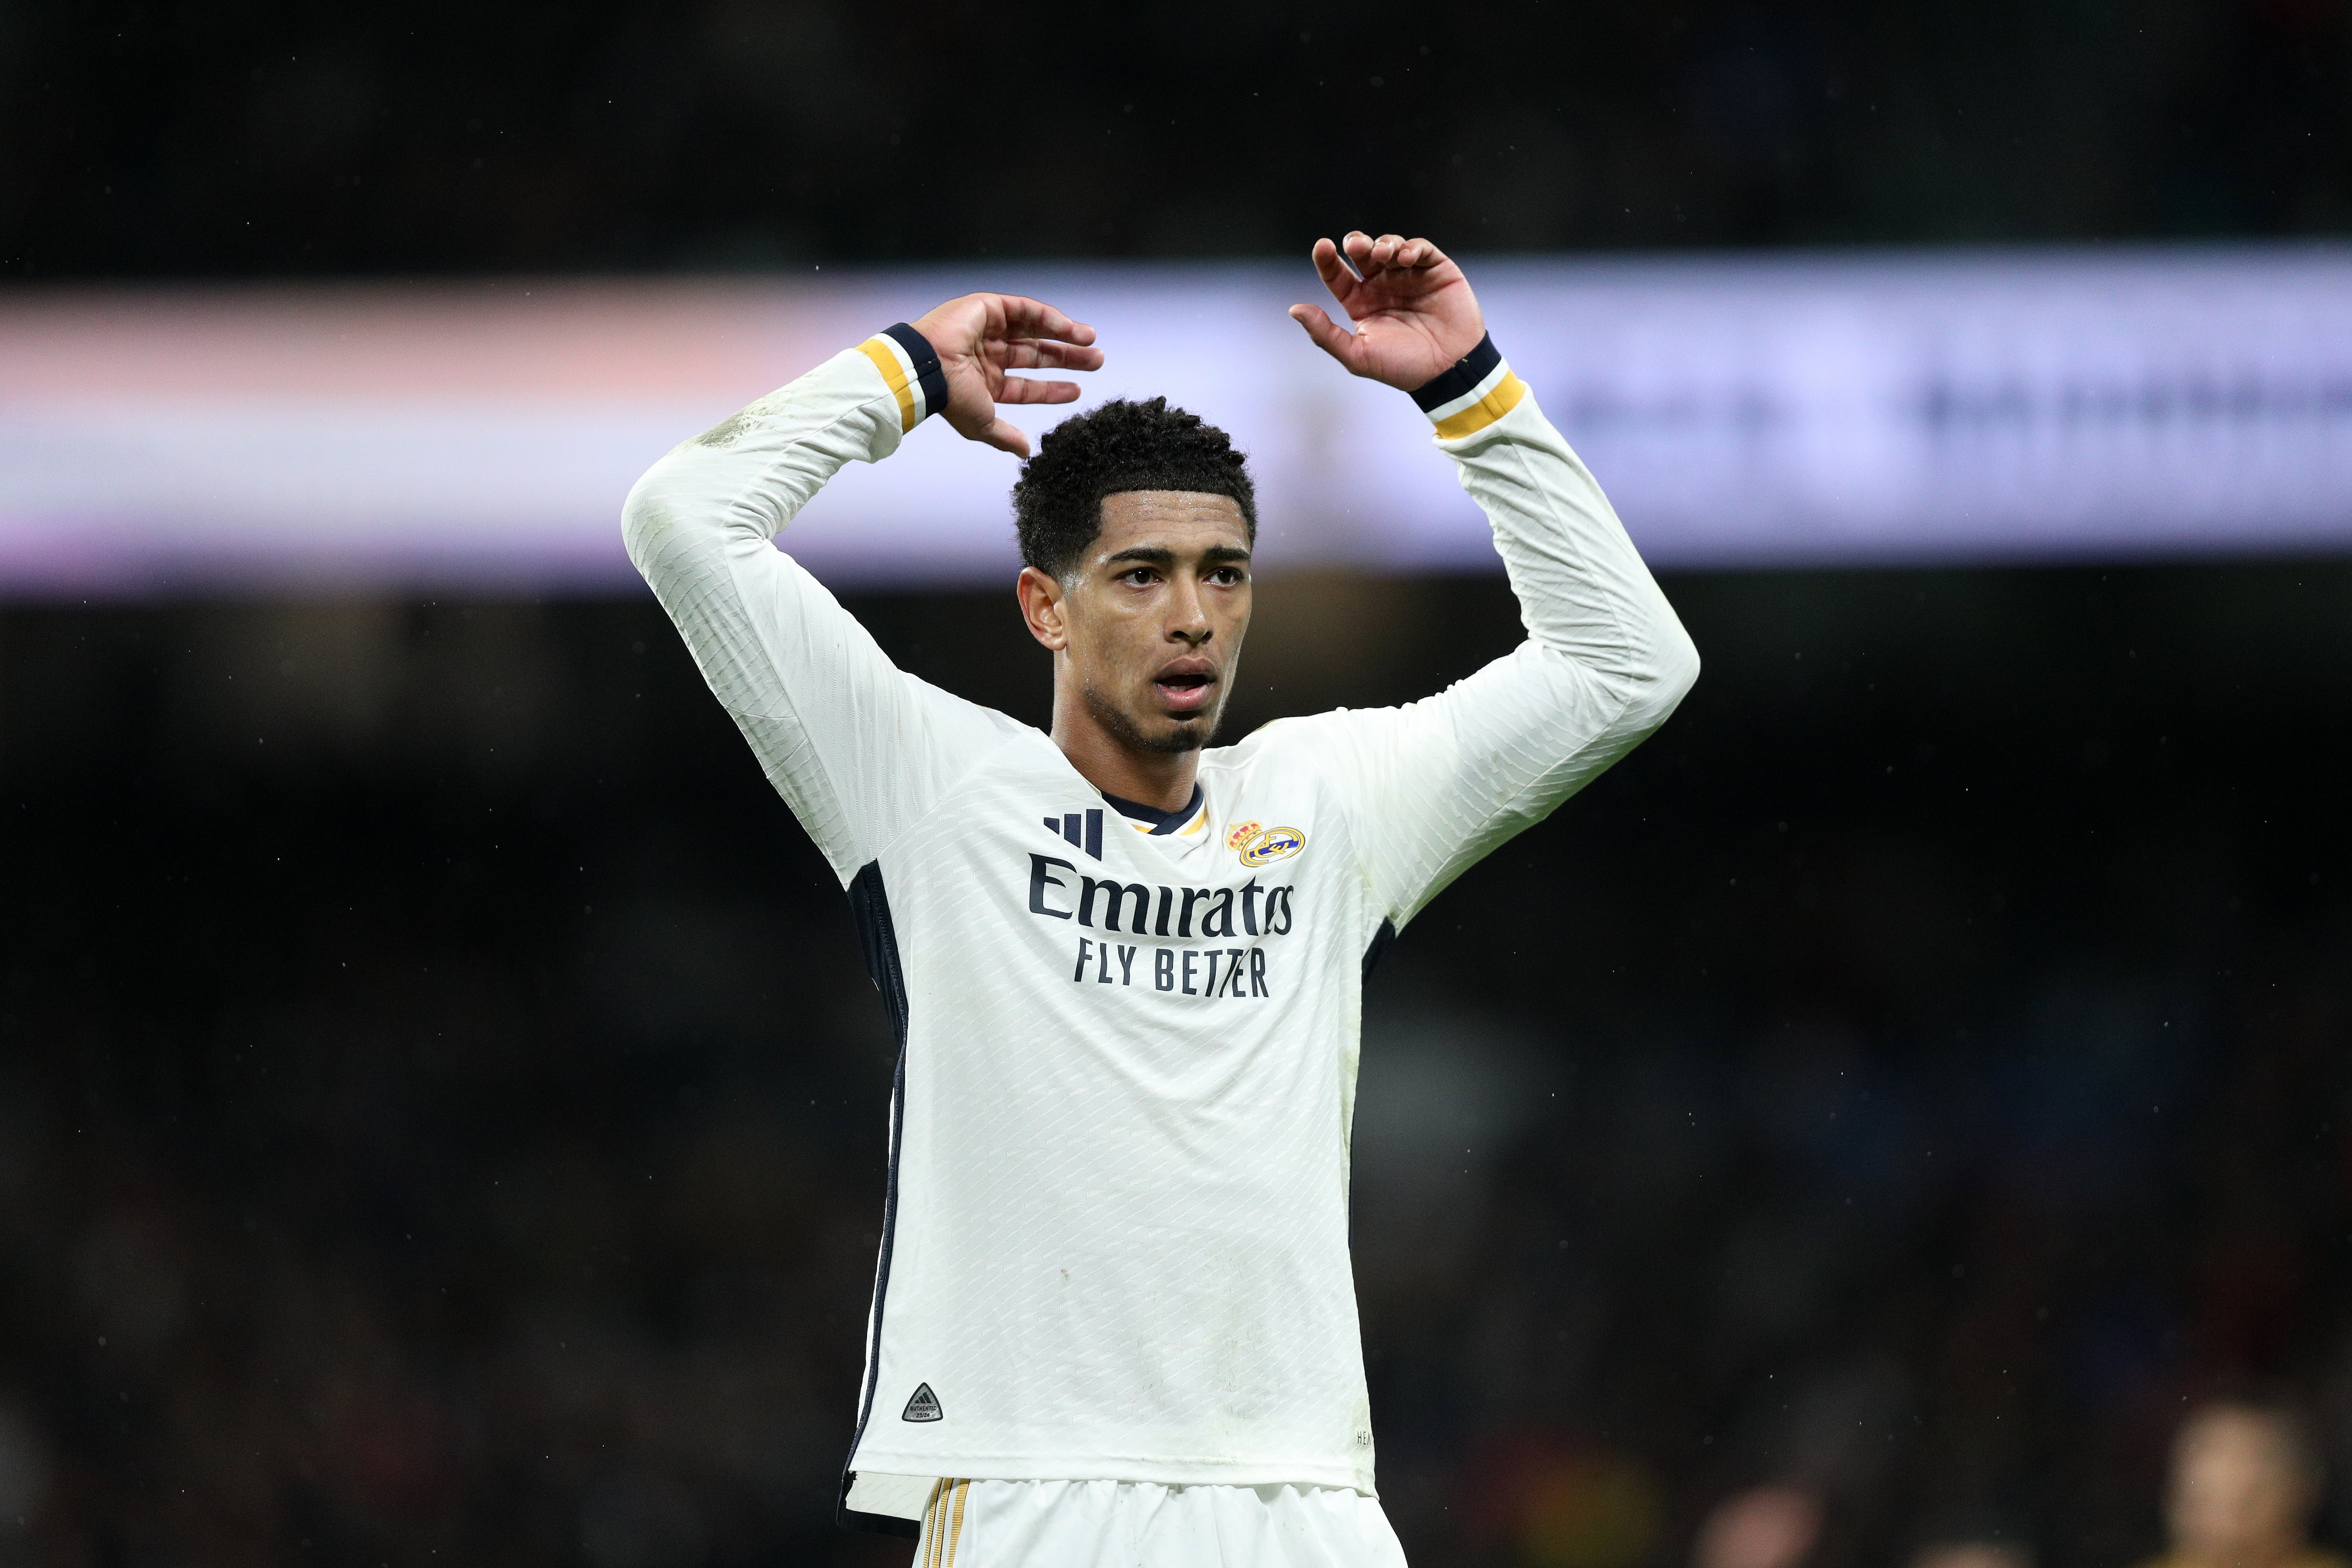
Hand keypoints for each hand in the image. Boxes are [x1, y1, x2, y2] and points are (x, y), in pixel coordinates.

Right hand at [907, 293, 1102, 456]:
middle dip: (1067, 358)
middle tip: (1096, 361)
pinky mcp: (987, 307)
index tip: (1078, 390)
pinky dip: (1049, 317)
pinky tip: (1070, 328)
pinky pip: (1025, 309)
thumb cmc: (949, 397)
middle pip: (1036, 355)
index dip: (1053, 389)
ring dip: (1065, 334)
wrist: (927, 368)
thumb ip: (1004, 436)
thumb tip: (1025, 452)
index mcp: (987, 381)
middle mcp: (989, 354)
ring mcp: (989, 330)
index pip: (1027, 386)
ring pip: (1034, 330)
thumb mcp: (982, 423)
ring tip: (1091, 340)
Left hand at [1287, 232, 1485, 390]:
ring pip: (1390, 246)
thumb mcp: (1358, 356)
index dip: (1327, 259)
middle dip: (1357, 243)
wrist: (1450, 370)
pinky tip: (1406, 258)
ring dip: (1384, 244)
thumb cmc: (1403, 367)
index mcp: (1361, 303)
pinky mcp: (1436, 270)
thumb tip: (1294, 310)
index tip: (1322, 247)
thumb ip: (1325, 334)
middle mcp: (1382, 286)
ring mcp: (1409, 276)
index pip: (1337, 275)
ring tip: (1384, 254)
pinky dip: (1411, 247)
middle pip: (1362, 253)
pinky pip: (1420, 249)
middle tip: (1356, 246)